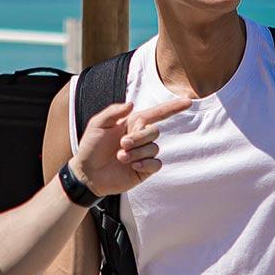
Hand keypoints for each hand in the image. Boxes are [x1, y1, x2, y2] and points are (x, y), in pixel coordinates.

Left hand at [70, 98, 190, 197]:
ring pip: (154, 148)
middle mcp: (140, 138)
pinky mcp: (145, 169)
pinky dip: (145, 163)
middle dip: (139, 137)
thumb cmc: (90, 147)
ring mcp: (144, 154)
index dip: (173, 107)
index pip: (157, 114)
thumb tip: (132, 103)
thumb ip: (113, 111)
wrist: (87, 173)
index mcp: (132, 124)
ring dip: (136, 153)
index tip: (188, 101)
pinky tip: (132, 166)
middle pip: (155, 131)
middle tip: (122, 144)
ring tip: (120, 157)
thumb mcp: (97, 124)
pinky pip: (156, 164)